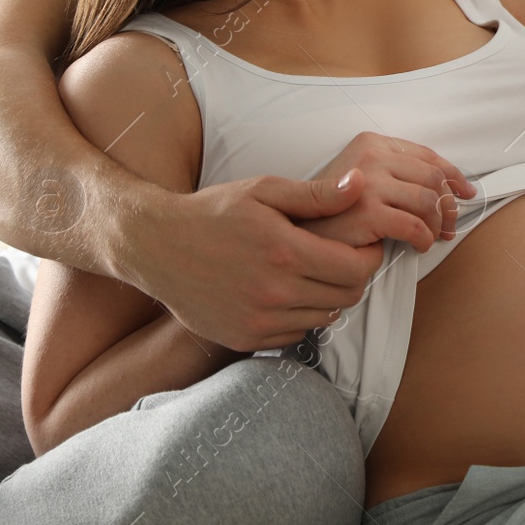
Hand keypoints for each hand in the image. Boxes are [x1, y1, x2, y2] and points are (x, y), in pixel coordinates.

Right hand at [125, 171, 386, 351]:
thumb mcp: (264, 190)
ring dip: (329, 297)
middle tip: (341, 258)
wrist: (155, 246)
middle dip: (354, 277)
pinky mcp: (243, 339)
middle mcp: (273, 293)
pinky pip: (295, 334)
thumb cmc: (212, 212)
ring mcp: (257, 320)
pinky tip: (288, 292)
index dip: (369, 256)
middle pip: (347, 297)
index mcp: (284, 252)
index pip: (357, 269)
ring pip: (324, 317)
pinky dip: (301, 315)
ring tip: (314, 273)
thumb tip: (360, 185)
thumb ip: (316, 194)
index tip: (364, 245)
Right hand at [298, 133, 476, 250]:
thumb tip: (448, 188)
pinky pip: (415, 225)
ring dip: (437, 223)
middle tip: (449, 226)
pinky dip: (424, 238)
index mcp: (372, 143)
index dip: (453, 176)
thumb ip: (396, 174)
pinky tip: (418, 246)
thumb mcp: (360, 179)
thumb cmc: (330, 211)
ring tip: (432, 237)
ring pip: (429, 201)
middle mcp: (371, 156)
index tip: (465, 193)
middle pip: (433, 177)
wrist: (294, 231)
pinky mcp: (367, 211)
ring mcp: (369, 182)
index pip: (428, 156)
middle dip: (449, 205)